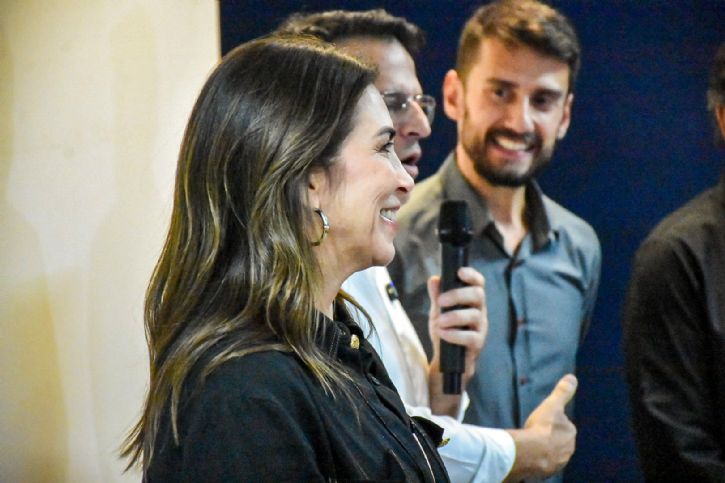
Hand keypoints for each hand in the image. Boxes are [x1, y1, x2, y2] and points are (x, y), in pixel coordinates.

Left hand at [427, 267, 486, 415]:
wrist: (447, 359)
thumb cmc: (446, 330)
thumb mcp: (438, 311)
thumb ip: (437, 296)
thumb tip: (434, 279)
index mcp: (472, 300)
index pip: (478, 283)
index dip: (472, 275)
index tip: (460, 272)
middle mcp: (480, 311)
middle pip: (478, 295)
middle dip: (458, 295)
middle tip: (440, 301)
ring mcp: (480, 327)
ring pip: (474, 315)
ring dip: (454, 316)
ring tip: (438, 322)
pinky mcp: (477, 344)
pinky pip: (470, 337)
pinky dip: (454, 334)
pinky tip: (442, 333)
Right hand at [505, 375, 577, 480]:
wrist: (531, 453)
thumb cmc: (542, 427)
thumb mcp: (552, 404)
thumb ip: (563, 392)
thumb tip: (572, 377)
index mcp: (570, 432)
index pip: (563, 425)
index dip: (552, 422)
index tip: (542, 421)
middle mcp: (568, 449)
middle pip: (558, 440)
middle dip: (549, 437)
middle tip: (535, 432)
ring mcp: (559, 462)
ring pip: (552, 452)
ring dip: (544, 449)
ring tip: (531, 444)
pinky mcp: (548, 471)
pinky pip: (544, 463)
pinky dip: (538, 460)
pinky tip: (529, 455)